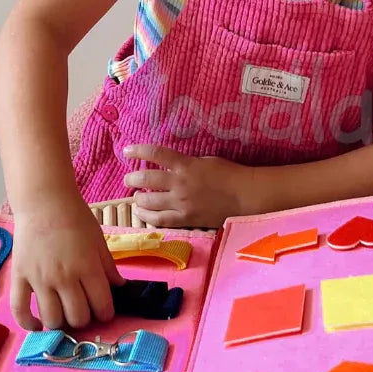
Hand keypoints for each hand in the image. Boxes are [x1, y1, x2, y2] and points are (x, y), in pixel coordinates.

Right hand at [9, 201, 124, 331]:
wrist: (43, 201)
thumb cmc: (75, 217)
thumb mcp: (99, 240)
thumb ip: (108, 267)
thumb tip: (119, 287)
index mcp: (88, 267)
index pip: (101, 306)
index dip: (106, 314)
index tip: (104, 312)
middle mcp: (64, 277)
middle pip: (77, 317)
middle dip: (84, 319)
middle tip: (83, 310)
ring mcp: (40, 279)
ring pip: (52, 319)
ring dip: (60, 323)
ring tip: (63, 315)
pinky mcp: (20, 277)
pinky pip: (20, 309)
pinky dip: (28, 323)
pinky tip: (37, 325)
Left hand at [122, 144, 251, 226]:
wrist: (245, 196)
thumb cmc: (229, 175)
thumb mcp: (205, 161)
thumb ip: (186, 164)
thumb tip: (169, 166)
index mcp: (186, 165)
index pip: (156, 154)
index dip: (138, 151)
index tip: (127, 151)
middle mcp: (180, 184)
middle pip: (147, 179)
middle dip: (133, 178)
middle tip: (128, 179)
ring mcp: (181, 203)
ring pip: (150, 202)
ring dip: (139, 199)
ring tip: (137, 198)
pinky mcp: (186, 219)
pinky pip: (161, 220)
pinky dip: (148, 217)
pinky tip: (142, 215)